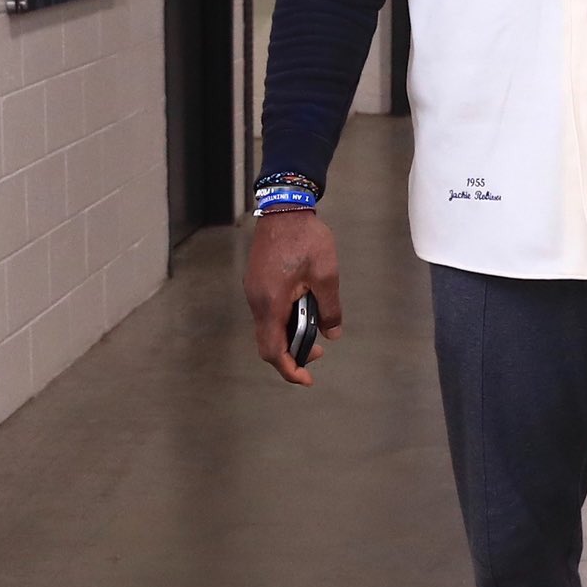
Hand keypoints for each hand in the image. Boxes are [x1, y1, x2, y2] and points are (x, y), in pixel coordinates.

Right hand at [244, 210, 343, 385]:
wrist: (284, 208)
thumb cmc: (304, 238)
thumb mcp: (326, 275)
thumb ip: (329, 308)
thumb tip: (332, 333)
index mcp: (272, 303)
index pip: (273, 350)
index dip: (289, 369)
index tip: (306, 378)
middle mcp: (257, 301)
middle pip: (268, 343)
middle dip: (292, 355)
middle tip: (317, 353)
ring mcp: (255, 291)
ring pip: (267, 328)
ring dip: (289, 336)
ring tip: (315, 331)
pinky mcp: (258, 283)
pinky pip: (268, 313)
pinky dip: (284, 322)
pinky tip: (303, 313)